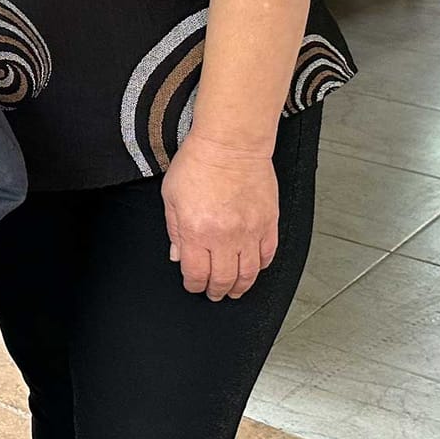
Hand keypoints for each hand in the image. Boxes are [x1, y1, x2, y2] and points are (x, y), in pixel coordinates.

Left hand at [161, 133, 278, 300]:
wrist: (231, 144)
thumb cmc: (198, 163)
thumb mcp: (171, 197)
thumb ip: (174, 230)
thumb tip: (178, 256)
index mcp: (196, 231)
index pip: (196, 274)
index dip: (194, 285)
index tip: (193, 285)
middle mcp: (225, 237)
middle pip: (224, 279)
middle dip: (217, 291)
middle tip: (215, 294)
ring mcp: (250, 231)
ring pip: (248, 273)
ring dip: (240, 286)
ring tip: (235, 290)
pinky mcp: (268, 223)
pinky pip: (267, 255)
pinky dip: (260, 267)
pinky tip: (253, 269)